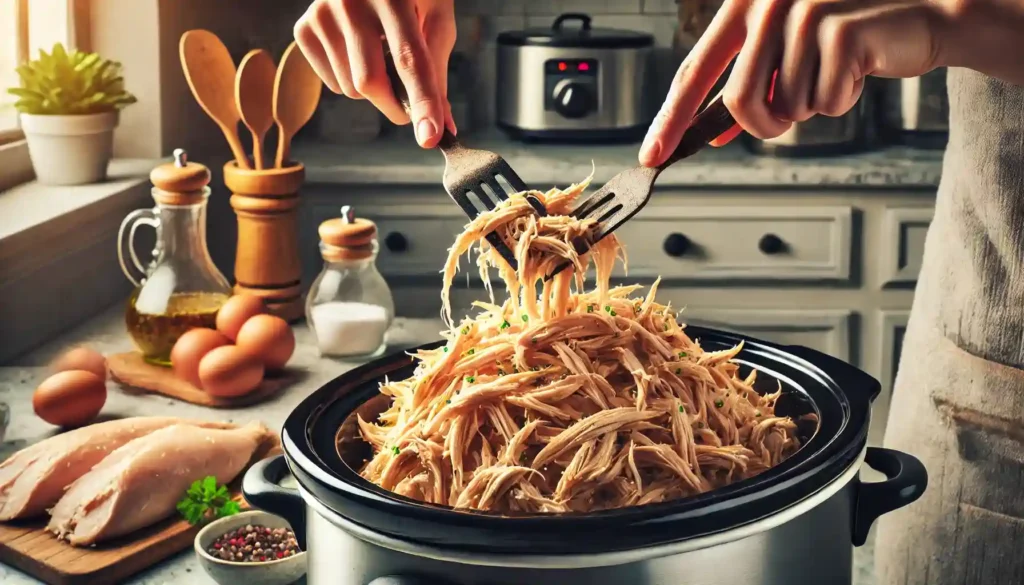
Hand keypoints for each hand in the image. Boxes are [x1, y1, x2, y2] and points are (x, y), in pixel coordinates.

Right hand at [293, 0, 455, 147]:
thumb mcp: (435, 17)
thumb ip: (438, 70)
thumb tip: (443, 126)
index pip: (409, 58)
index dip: (423, 101)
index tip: (430, 137)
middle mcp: (351, 1)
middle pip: (369, 81)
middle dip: (395, 107)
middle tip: (409, 108)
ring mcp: (322, 13)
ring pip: (350, 89)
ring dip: (373, 90)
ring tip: (380, 56)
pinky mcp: (304, 28)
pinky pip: (332, 84)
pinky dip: (350, 81)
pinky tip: (357, 52)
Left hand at [639, 0, 951, 166]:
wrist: (922, 14)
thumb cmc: (850, 37)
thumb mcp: (787, 56)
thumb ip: (748, 85)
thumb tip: (710, 133)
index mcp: (743, 4)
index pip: (695, 70)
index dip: (672, 119)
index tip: (651, 155)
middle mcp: (766, 2)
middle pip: (739, 101)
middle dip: (766, 126)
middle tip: (787, 118)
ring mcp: (803, 11)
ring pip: (785, 106)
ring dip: (813, 106)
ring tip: (835, 74)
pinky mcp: (840, 30)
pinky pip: (825, 102)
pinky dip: (843, 100)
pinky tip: (859, 70)